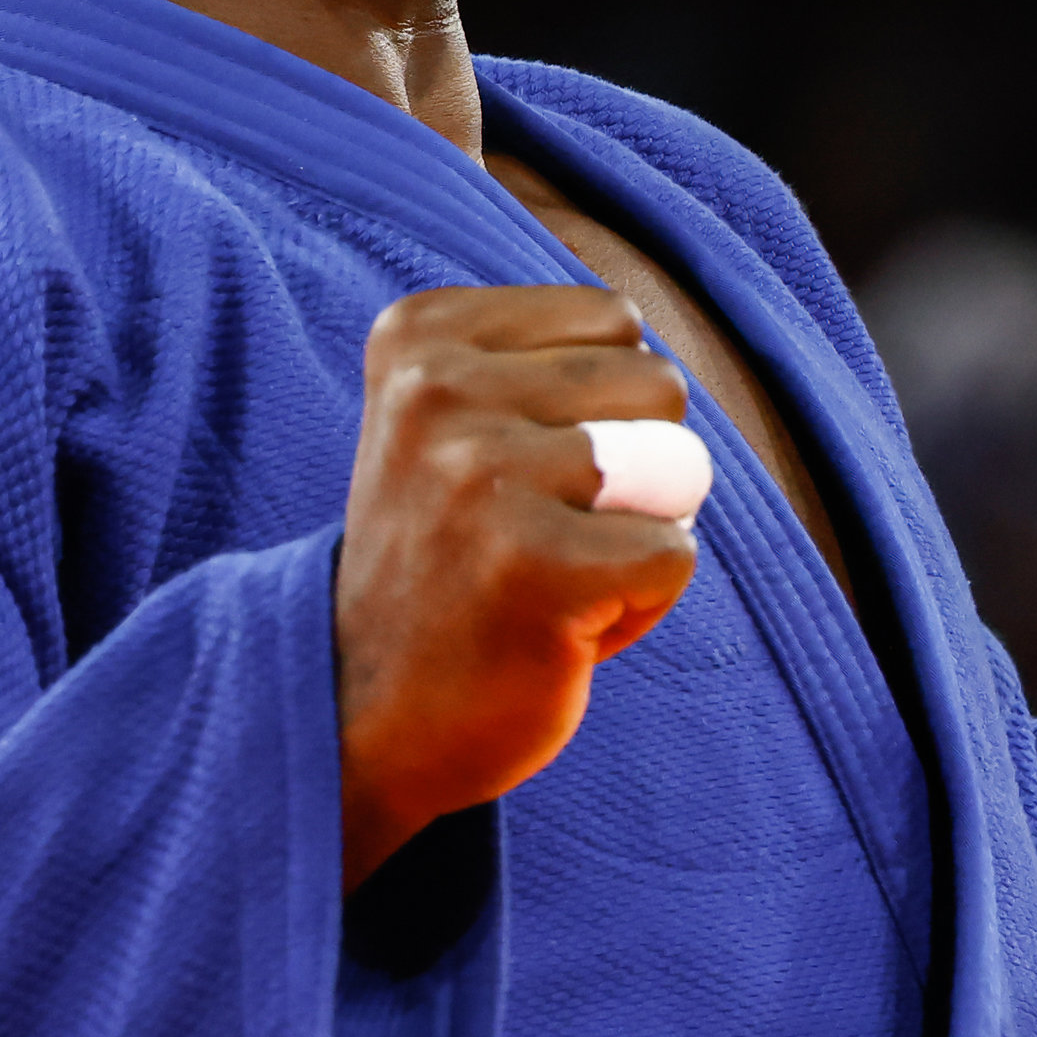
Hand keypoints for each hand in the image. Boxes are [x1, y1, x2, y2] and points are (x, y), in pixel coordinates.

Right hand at [333, 285, 700, 884]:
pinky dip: (641, 604)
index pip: (613, 321)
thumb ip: (541, 359)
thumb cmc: (448, 561)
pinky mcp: (531, 566)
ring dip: (636, 536)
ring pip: (677, 465)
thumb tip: (660, 348)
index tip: (512, 478)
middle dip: (632, 469)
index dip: (597, 407)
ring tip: (549, 579)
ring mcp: (479, 475)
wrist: (359, 716)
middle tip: (537, 537)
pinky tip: (559, 629)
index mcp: (419, 334)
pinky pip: (675, 554)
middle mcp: (436, 389)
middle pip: (657, 383)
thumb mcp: (456, 421)